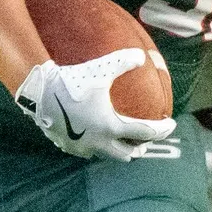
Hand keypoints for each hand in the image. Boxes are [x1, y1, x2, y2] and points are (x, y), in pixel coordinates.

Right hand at [15, 50, 175, 160]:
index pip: (145, 133)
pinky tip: (97, 137)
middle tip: (148, 137)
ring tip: (124, 139)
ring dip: (119, 149)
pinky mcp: (68, 147)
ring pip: (108, 155)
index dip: (162, 129)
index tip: (171, 124)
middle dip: (140, 146)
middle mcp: (99, 142)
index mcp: (111, 127)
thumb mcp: (102, 69)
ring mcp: (82, 147)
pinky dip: (99, 147)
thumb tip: (141, 56)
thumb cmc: (72, 80)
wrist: (39, 92)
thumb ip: (124, 62)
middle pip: (128, 153)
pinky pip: (89, 152)